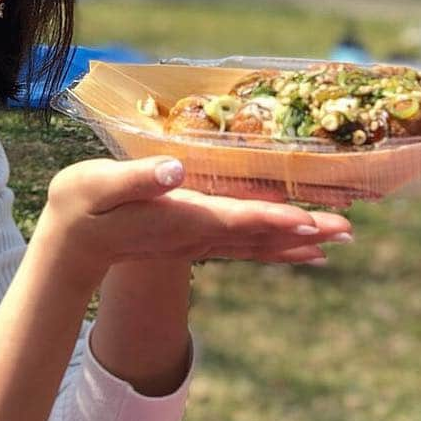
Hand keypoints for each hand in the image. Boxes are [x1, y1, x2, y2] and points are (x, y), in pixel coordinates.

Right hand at [33, 155, 353, 289]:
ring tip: (338, 241)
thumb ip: (138, 177)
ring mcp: (198, 241)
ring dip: (300, 243)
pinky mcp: (196, 239)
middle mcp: (197, 235)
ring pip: (259, 246)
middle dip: (305, 234)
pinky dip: (278, 248)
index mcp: (180, 217)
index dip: (275, 219)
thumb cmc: (83, 205)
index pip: (236, 219)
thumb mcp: (101, 185)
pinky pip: (247, 248)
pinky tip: (302, 251)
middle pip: (260, 237)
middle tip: (349, 232)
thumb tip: (174, 170)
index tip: (311, 220)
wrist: (71, 244)